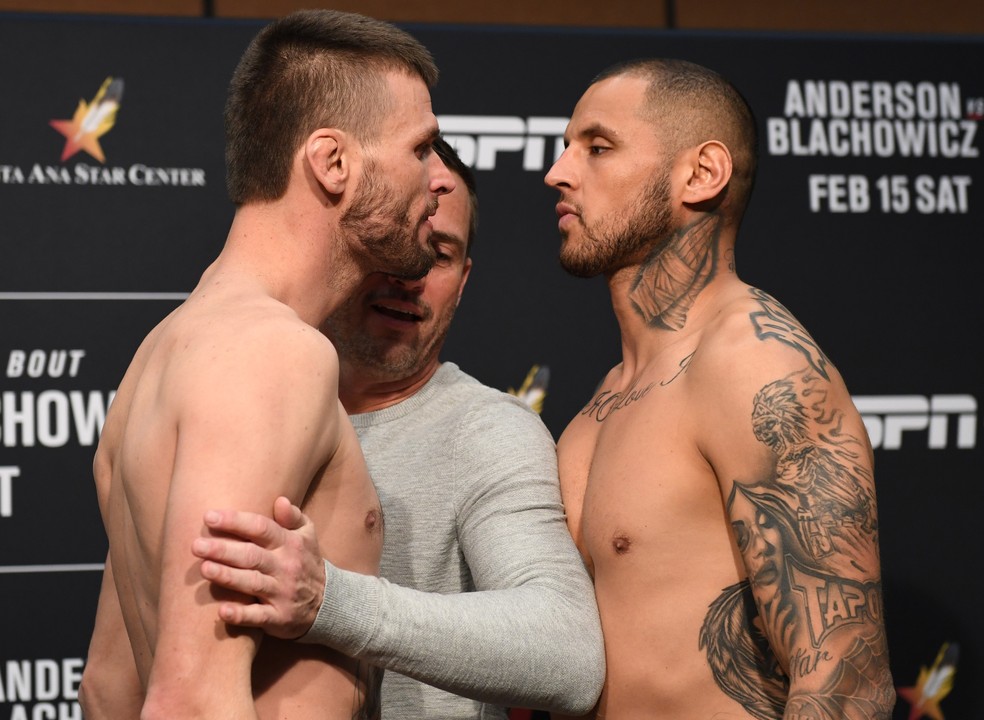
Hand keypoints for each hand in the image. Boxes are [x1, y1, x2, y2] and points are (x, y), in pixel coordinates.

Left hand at [192, 496, 325, 639]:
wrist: (328, 602)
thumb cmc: (306, 562)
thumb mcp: (308, 535)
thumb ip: (293, 517)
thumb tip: (280, 500)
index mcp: (290, 544)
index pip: (261, 528)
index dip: (236, 522)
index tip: (209, 517)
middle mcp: (285, 566)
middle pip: (252, 555)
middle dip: (224, 550)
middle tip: (196, 545)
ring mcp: (282, 593)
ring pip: (252, 583)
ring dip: (228, 577)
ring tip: (204, 569)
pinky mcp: (279, 618)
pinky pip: (258, 616)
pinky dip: (241, 615)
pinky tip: (222, 611)